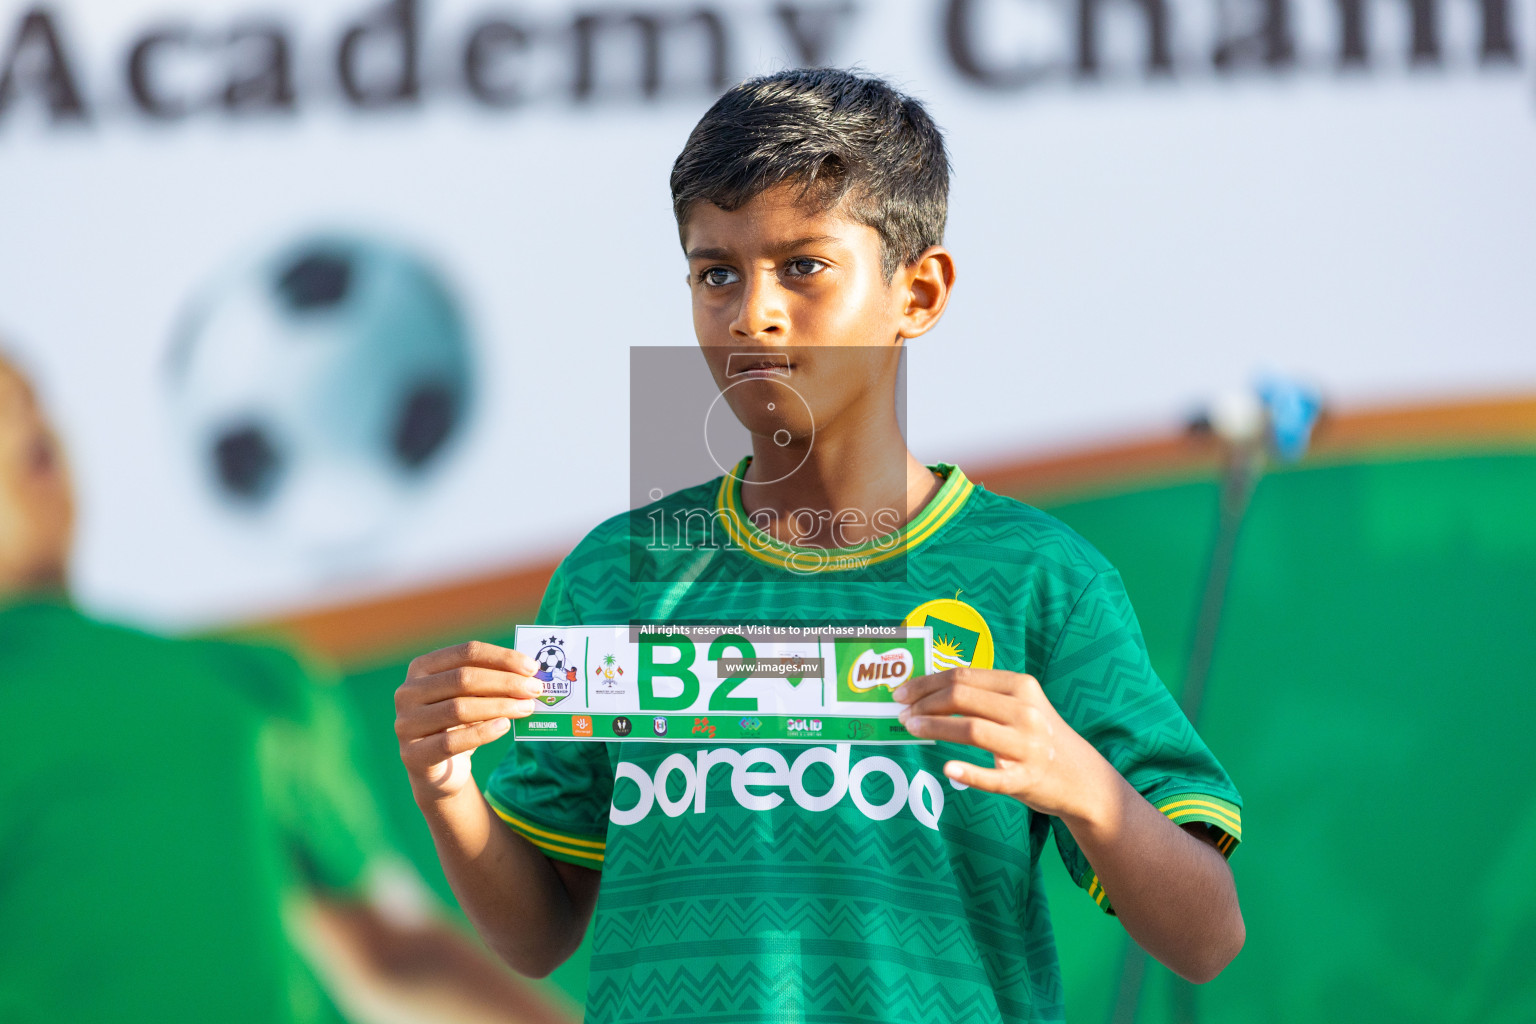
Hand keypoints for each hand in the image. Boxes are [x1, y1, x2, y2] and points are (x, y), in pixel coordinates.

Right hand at [395, 642, 544, 799]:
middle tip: (534, 689)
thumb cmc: (459, 725)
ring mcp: (406, 723)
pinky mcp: (413, 755)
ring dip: (499, 706)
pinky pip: (451, 741)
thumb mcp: (472, 698)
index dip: (502, 658)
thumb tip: (530, 674)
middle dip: (505, 682)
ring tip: (527, 708)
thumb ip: (491, 682)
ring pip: (459, 709)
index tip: (532, 667)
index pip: (466, 653)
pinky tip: (505, 726)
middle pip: (463, 679)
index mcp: (421, 668)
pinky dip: (482, 732)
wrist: (439, 773)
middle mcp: (407, 692)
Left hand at [893, 667, 1113, 823]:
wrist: (1083, 778)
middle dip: (924, 703)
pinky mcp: (1028, 778)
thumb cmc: (1039, 736)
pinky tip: (947, 767)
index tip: (902, 692)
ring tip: (911, 729)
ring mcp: (1028, 746)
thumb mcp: (1021, 705)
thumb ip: (985, 695)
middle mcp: (1026, 711)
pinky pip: (993, 776)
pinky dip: (969, 771)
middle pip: (962, 697)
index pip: (963, 677)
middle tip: (901, 712)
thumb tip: (930, 688)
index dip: (926, 683)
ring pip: (971, 729)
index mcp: (1021, 686)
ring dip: (934, 728)